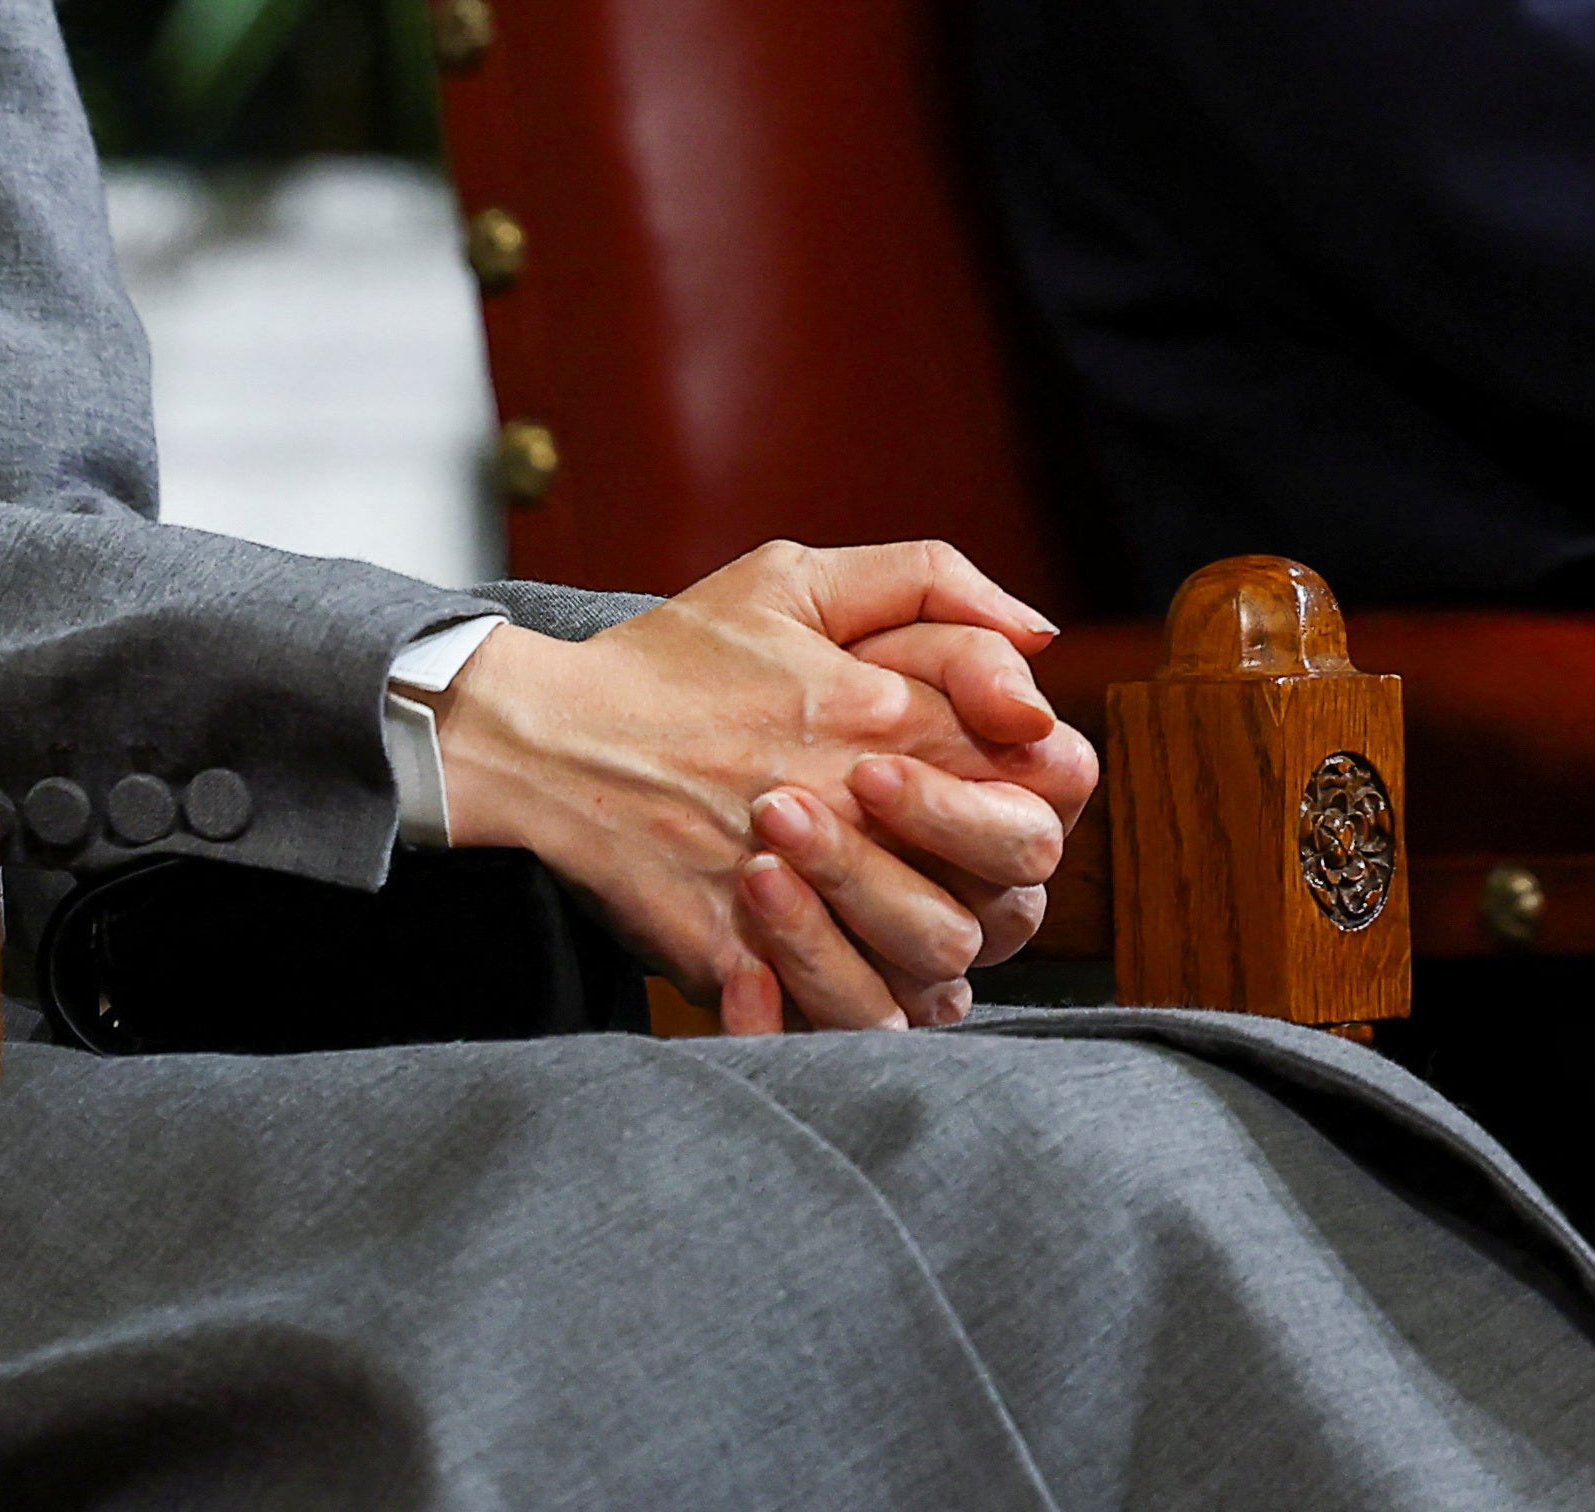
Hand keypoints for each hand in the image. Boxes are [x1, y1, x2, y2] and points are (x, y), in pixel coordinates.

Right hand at [428, 542, 1072, 1030]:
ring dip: (933, 945)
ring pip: (940, 960)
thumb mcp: (792, 576)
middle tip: (949, 864)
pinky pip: (846, 1018)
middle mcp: (855, 801)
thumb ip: (929, 581)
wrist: (546, 744)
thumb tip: (1040, 639)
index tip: (1004, 786)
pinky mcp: (743, 956)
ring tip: (891, 920)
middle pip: (1012, 881)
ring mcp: (800, 888)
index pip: (1047, 773)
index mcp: (884, 708)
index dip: (1048, 788)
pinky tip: (853, 981)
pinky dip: (865, 1011)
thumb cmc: (673, 661)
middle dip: (1003, 877)